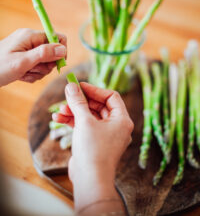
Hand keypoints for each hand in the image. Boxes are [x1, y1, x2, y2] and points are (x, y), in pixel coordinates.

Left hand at [0, 28, 66, 86]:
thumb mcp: (23, 62)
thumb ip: (44, 54)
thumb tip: (63, 49)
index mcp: (31, 36)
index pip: (57, 38)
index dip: (60, 52)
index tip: (56, 65)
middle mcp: (30, 39)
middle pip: (53, 52)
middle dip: (46, 65)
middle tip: (33, 70)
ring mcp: (27, 48)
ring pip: (46, 61)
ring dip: (38, 71)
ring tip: (25, 74)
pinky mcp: (25, 56)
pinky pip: (37, 66)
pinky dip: (32, 73)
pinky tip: (22, 76)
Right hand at [52, 82, 133, 211]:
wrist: (90, 180)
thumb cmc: (93, 150)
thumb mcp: (84, 121)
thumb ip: (78, 102)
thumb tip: (71, 86)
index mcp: (122, 120)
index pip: (111, 96)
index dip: (94, 90)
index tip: (79, 86)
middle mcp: (116, 126)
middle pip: (98, 106)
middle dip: (81, 102)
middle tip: (67, 96)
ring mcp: (105, 135)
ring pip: (89, 116)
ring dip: (74, 112)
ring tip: (59, 111)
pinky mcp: (95, 142)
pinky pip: (85, 126)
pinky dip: (73, 122)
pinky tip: (58, 119)